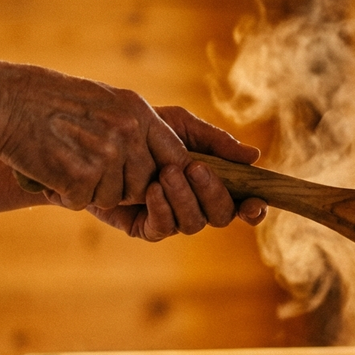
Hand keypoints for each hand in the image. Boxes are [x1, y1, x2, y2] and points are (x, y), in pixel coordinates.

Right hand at [0, 68, 190, 210]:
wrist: (4, 101)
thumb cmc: (50, 100)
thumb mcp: (105, 100)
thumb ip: (136, 126)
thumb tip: (168, 160)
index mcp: (138, 112)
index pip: (177, 158)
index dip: (167, 177)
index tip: (156, 183)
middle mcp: (128, 132)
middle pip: (145, 185)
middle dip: (122, 187)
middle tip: (91, 171)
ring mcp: (106, 154)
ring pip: (114, 197)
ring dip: (91, 190)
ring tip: (67, 164)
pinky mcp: (81, 176)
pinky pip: (84, 201)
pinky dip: (67, 194)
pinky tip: (51, 172)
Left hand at [86, 106, 267, 240]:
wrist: (97, 138)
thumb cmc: (143, 128)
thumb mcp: (182, 125)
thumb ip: (216, 141)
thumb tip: (253, 156)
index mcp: (211, 182)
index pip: (241, 203)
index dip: (253, 209)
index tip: (257, 203)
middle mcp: (196, 205)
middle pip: (221, 216)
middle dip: (213, 193)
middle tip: (195, 168)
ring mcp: (172, 219)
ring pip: (193, 223)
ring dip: (184, 198)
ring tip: (166, 173)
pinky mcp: (145, 228)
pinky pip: (163, 229)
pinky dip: (161, 209)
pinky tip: (152, 189)